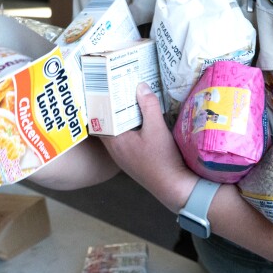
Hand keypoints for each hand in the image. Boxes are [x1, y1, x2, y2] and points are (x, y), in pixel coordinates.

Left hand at [99, 83, 197, 211]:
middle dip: (113, 108)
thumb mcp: (157, 128)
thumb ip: (149, 105)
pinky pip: (126, 139)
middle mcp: (115, 150)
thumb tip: (141, 86)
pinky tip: (142, 121)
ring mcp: (124, 157)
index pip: (99, 119)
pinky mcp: (134, 160)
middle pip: (109, 124)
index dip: (101, 104)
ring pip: (118, 132)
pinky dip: (131, 128)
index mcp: (115, 141)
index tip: (104, 90)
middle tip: (118, 90)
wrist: (173, 186)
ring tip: (131, 101)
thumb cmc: (162, 158)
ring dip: (123, 119)